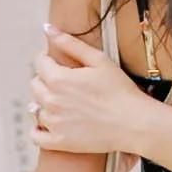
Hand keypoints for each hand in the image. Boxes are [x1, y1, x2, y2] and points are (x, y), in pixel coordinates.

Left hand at [32, 26, 141, 157]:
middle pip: (35, 85)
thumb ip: (70, 44)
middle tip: (68, 84)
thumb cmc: (121, 91)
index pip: (39, 63)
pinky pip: (35, 135)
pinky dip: (40, 129)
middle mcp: (51, 101)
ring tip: (66, 103)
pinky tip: (53, 123)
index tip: (61, 63)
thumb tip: (48, 28)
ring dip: (46, 103)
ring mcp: (53, 123)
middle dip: (47, 80)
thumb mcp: (99, 60)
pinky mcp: (59, 142)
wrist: (135, 124)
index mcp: (58, 79)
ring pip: (36, 108)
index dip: (49, 59)